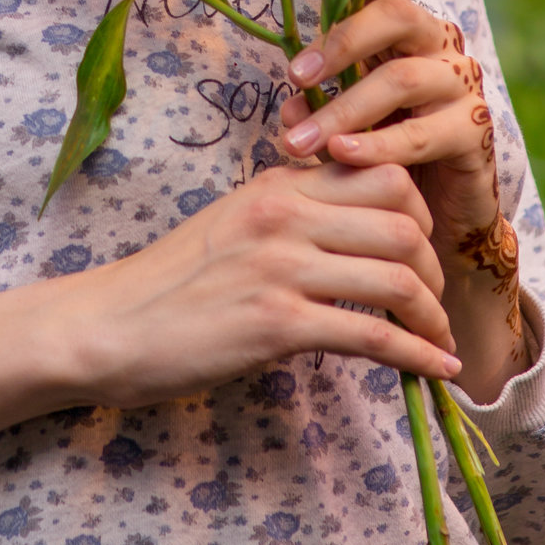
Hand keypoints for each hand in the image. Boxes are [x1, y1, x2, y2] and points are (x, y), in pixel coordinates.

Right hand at [67, 157, 461, 409]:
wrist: (106, 327)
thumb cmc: (167, 284)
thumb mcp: (232, 224)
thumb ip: (290, 215)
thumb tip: (351, 227)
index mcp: (276, 186)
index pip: (383, 173)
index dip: (421, 214)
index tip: (423, 252)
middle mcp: (284, 216)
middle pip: (403, 222)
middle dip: (434, 267)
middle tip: (435, 302)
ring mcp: (281, 268)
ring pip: (397, 279)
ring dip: (432, 315)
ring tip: (438, 340)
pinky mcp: (276, 325)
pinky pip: (373, 336)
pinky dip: (417, 356)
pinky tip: (436, 371)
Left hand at [274, 0, 528, 388]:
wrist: (438, 220)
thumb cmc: (381, 156)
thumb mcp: (342, 121)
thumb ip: (317, 102)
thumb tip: (291, 101)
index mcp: (402, 33)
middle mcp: (436, 46)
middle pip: (395, 15)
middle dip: (338, 44)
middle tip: (294, 76)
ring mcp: (460, 85)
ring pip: (400, 79)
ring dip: (344, 111)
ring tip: (299, 141)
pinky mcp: (475, 131)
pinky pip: (423, 133)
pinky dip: (378, 145)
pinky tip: (344, 157)